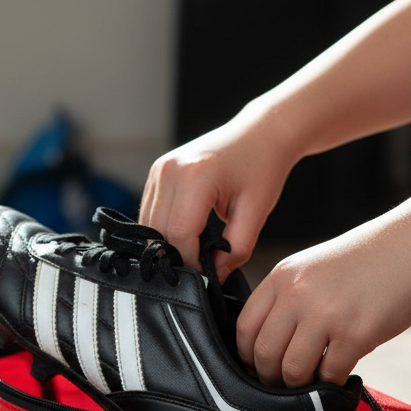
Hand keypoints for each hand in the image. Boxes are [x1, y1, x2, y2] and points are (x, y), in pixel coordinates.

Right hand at [140, 113, 294, 281]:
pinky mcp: (157, 172)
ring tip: (193, 253)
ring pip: (149, 224)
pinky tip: (185, 236)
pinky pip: (150, 212)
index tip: (206, 276)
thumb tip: (215, 277)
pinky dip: (162, 229)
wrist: (259, 134)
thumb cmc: (261, 167)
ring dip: (166, 244)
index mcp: (197, 176)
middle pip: (158, 232)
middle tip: (199, 269)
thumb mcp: (256, 212)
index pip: (179, 234)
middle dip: (176, 256)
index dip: (190, 262)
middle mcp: (171, 170)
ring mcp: (160, 169)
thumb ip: (235, 249)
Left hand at [236, 234, 410, 386]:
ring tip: (310, 383)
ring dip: (298, 386)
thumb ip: (288, 301)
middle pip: (264, 354)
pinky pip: (329, 375)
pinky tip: (339, 375)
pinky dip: (331, 383)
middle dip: (269, 378)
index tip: (257, 368)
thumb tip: (268, 350)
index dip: (246, 355)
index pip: (244, 327)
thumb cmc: (367, 262)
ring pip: (292, 371)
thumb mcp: (313, 269)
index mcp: (282, 278)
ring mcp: (325, 315)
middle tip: (282, 385)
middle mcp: (298, 294)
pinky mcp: (355, 334)